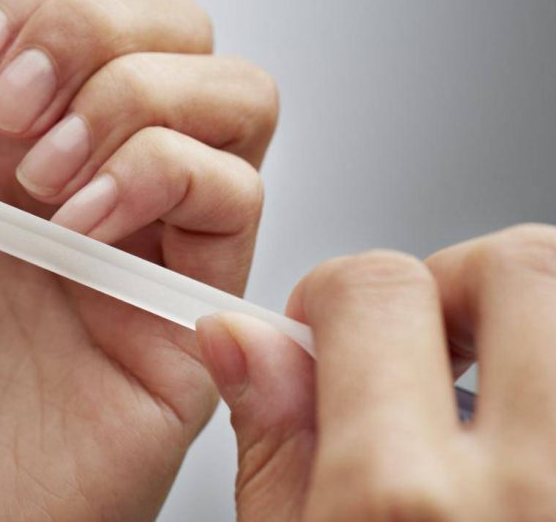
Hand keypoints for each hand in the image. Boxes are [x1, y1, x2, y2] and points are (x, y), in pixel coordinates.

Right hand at [197, 224, 555, 519]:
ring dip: (529, 319)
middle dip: (458, 280)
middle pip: (517, 266)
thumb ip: (274, 444)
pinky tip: (527, 427)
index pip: (378, 292)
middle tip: (431, 339)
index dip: (339, 290)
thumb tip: (241, 339)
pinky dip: (553, 375)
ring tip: (489, 384)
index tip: (332, 322)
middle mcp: (529, 485)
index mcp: (402, 499)